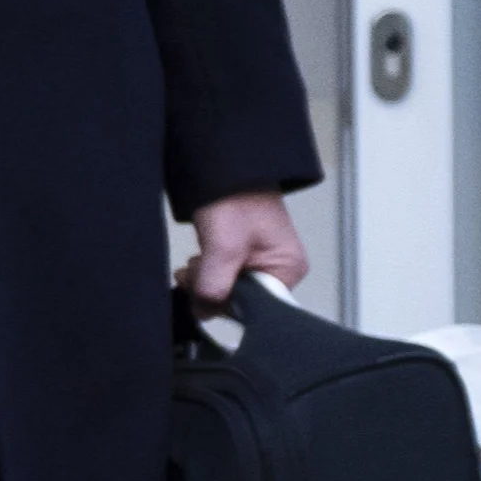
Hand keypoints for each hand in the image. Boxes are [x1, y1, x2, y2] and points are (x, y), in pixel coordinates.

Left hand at [181, 190, 307, 310]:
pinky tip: (198, 259)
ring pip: (227, 286)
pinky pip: (222, 274)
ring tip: (195, 260)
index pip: (257, 309)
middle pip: (241, 299)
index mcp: (287, 269)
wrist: (224, 166)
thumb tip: (204, 313)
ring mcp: (260, 261)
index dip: (226, 304)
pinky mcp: (242, 254)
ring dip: (205, 278)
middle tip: (193, 272)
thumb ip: (215, 284)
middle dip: (212, 288)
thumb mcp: (224, 246)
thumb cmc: (235, 196)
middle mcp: (278, 268)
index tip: (204, 290)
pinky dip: (206, 269)